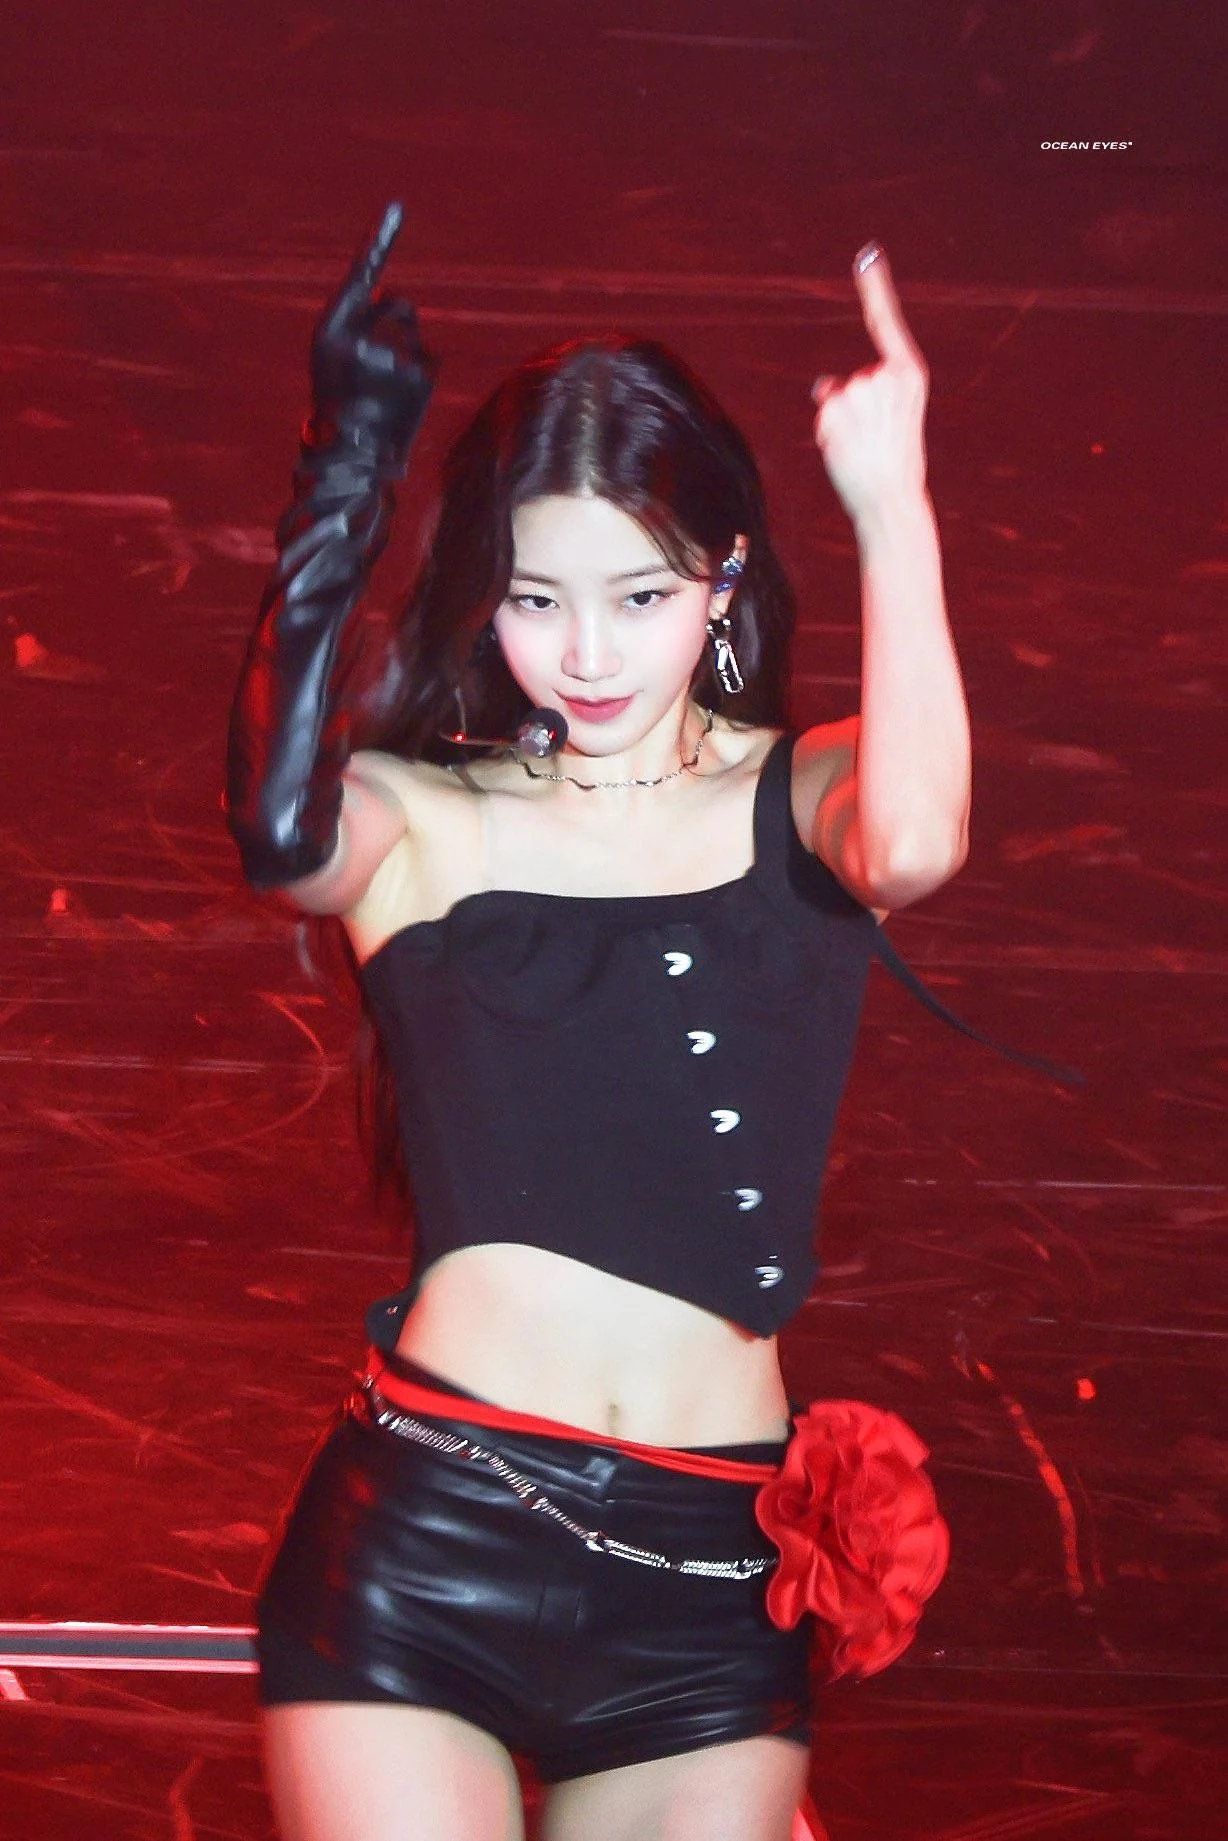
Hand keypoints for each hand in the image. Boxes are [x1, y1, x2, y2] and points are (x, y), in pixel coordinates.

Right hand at [308, 202, 436, 465]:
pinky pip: (427, 363)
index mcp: (330, 330)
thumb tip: (400, 299)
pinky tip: (404, 404)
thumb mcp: (335, 357)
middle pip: (397, 306)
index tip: (397, 208)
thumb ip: (358, 323)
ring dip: (408, 358)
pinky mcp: (418, 378)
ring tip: (388, 392)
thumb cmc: (340, 401)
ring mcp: (391, 358)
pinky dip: (420, 379)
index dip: (377, 242)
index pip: (358, 277)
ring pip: (414, 340)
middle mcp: (359, 339)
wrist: (349, 455)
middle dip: (399, 321)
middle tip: (386, 358)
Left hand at [810, 244, 928, 524]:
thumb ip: (868, 397)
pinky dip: (827, 431)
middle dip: (853, 406)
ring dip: (839, 421)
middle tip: (873, 439)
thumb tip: (822, 387)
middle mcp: (889, 376)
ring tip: (860, 446)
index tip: (866, 256)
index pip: (887, 325)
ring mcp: (863, 390)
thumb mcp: (892, 423)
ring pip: (836, 395)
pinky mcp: (838, 406)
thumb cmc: (893, 464)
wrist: (892, 499)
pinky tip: (847, 448)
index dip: (876, 290)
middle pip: (854, 379)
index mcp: (909, 376)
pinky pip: (823, 411)